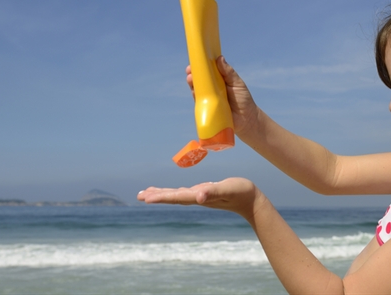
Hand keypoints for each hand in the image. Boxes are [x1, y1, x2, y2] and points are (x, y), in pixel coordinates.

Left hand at [137, 177, 265, 219]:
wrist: (252, 201)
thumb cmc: (242, 192)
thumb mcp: (227, 189)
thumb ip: (213, 192)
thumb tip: (199, 197)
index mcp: (199, 197)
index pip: (176, 197)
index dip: (161, 197)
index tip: (145, 199)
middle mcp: (197, 198)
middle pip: (172, 197)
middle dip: (156, 196)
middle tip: (138, 197)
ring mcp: (200, 196)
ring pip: (177, 195)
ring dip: (162, 195)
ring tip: (147, 195)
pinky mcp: (205, 193)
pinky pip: (185, 193)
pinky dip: (174, 192)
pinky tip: (172, 192)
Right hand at [186, 56, 259, 136]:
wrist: (247, 119)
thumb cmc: (243, 99)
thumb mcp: (237, 83)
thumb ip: (228, 72)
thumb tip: (219, 58)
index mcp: (219, 80)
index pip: (208, 71)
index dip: (201, 66)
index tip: (196, 60)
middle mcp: (212, 89)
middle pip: (200, 80)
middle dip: (193, 74)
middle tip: (190, 70)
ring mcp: (209, 99)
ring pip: (197, 90)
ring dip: (192, 84)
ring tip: (190, 78)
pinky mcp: (207, 109)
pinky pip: (199, 102)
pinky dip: (195, 96)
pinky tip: (193, 92)